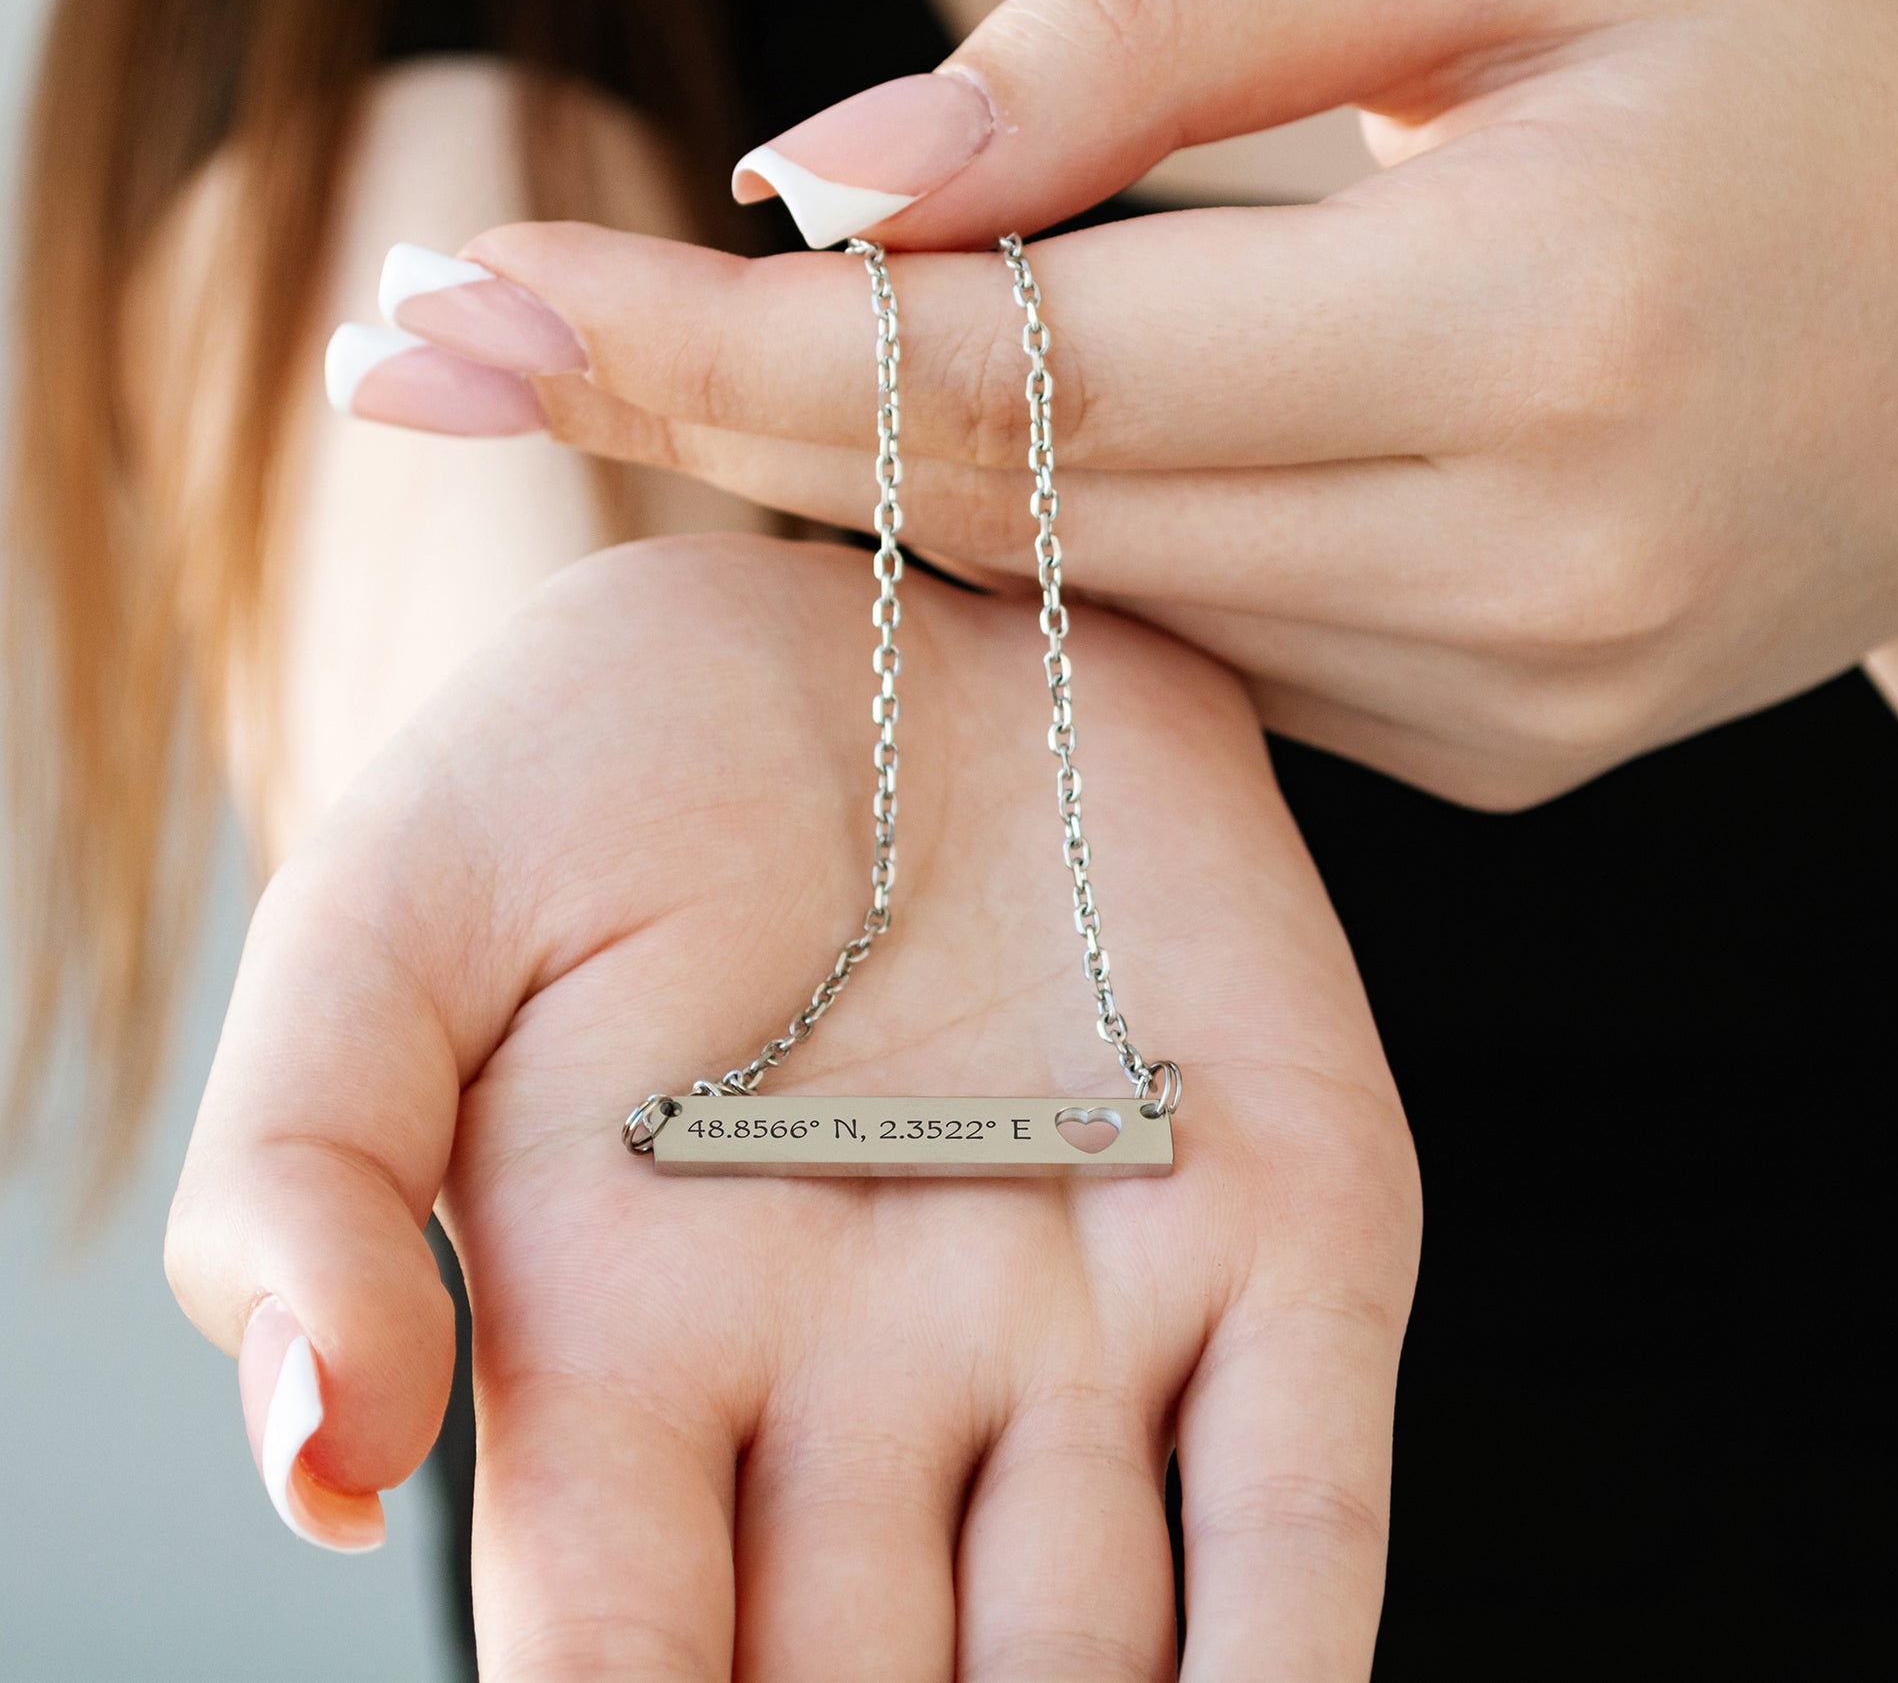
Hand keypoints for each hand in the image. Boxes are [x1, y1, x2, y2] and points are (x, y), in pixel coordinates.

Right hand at [165, 537, 1418, 1679]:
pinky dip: (1285, 1668)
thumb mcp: (385, 921)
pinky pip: (1297, 1506)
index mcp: (638, 1354)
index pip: (627, 1670)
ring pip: (1089, 1659)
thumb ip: (307, 1177)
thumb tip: (322, 1468)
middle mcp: (866, 1384)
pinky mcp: (1276, 1223)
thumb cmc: (592, 766)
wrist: (851, 614)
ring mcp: (1080, 1316)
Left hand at [378, 0, 1897, 805]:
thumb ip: (1157, 55)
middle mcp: (1501, 566)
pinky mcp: (1484, 758)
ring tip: (632, 363)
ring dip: (837, 481)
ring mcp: (1493, 703)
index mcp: (1523, 331)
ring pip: (1063, 594)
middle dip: (693, 421)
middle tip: (437, 347)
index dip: (718, 346)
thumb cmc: (1775, 90)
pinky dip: (1034, 545)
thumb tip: (838, 178)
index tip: (475, 307)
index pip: (1016, 374)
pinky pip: (1184, 644)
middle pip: (990, 511)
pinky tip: (944, 450)